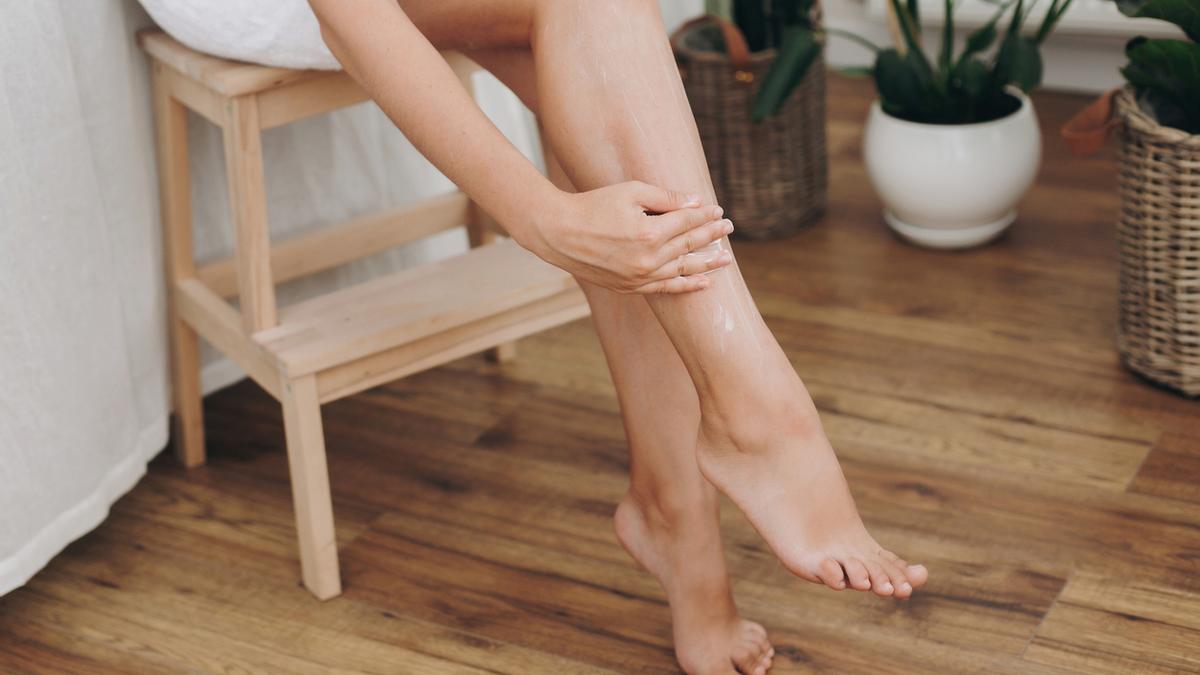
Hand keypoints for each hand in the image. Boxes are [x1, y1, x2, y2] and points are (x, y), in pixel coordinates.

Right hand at [527, 182, 733, 293]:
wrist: (558, 234)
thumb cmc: (593, 206)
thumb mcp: (630, 192)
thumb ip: (665, 197)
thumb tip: (695, 202)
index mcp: (650, 233)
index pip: (687, 221)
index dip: (704, 215)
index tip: (718, 211)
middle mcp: (648, 259)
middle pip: (689, 245)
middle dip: (711, 235)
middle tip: (728, 228)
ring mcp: (639, 277)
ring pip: (682, 270)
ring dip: (706, 263)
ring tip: (725, 259)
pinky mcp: (630, 287)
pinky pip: (665, 288)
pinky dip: (686, 285)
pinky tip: (703, 283)